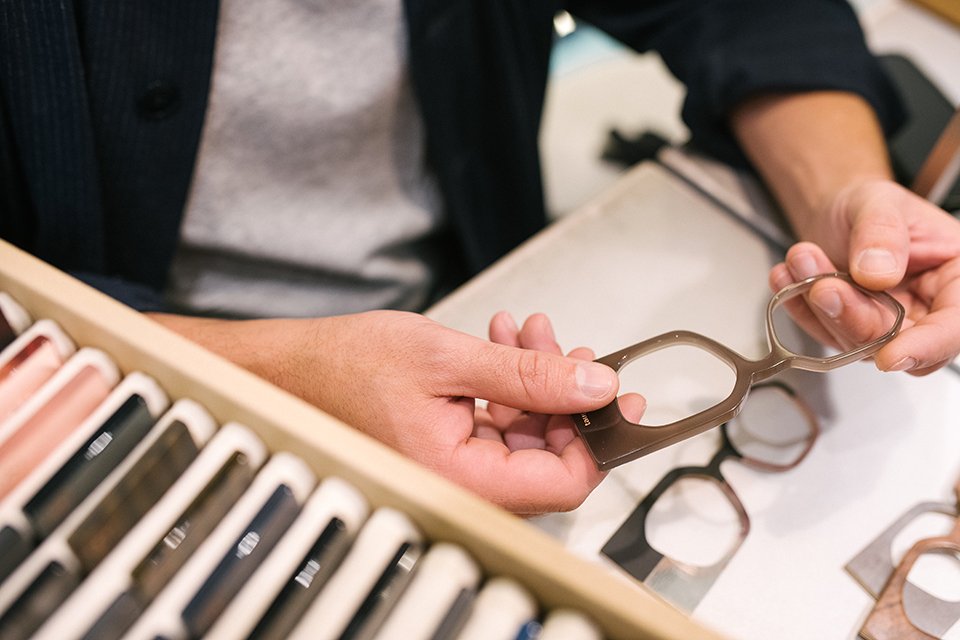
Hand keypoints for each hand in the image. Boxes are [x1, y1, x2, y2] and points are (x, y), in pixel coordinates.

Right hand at [149, 309, 622, 513]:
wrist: (290, 372)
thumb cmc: (343, 368)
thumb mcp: (448, 358)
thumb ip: (529, 375)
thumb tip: (594, 385)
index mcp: (463, 477)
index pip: (565, 481)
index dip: (597, 436)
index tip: (614, 396)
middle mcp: (462, 486)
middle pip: (551, 457)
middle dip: (564, 393)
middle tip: (564, 347)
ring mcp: (456, 471)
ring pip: (526, 437)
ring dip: (535, 381)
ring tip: (525, 333)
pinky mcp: (448, 452)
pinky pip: (497, 428)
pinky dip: (508, 387)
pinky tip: (502, 346)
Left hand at [769, 179, 959, 374]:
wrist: (838, 213)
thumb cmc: (871, 207)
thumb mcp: (879, 201)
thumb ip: (881, 232)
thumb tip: (877, 272)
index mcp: (956, 281)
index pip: (952, 327)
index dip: (924, 347)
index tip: (889, 356)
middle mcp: (926, 311)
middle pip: (896, 342)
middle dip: (852, 316)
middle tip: (823, 284)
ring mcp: (886, 326)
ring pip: (854, 342)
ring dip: (821, 307)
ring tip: (801, 260)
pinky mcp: (849, 330)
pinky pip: (823, 332)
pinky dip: (801, 307)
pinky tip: (787, 277)